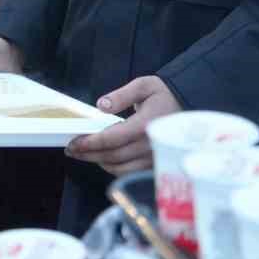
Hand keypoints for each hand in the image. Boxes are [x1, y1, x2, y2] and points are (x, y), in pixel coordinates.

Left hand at [66, 75, 180, 174]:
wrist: (187, 106)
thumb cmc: (163, 95)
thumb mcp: (143, 86)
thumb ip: (122, 95)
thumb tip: (101, 106)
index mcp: (146, 125)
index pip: (113, 139)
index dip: (90, 143)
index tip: (74, 142)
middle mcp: (150, 145)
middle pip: (113, 156)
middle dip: (89, 154)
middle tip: (71, 149)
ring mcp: (153, 157)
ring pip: (120, 168)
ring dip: (99, 162)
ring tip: (84, 153)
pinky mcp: (154, 164)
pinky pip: (130, 172)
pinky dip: (114, 168)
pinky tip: (103, 158)